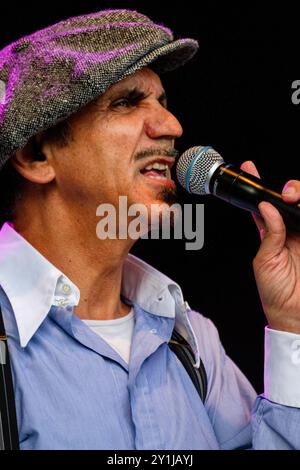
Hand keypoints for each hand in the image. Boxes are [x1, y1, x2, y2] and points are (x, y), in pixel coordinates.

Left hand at [240, 161, 299, 332]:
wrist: (294, 315)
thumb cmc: (275, 292)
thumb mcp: (265, 260)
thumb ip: (269, 233)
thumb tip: (267, 208)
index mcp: (273, 234)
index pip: (266, 204)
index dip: (259, 186)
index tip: (249, 168)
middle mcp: (292, 231)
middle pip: (293, 200)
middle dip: (290, 189)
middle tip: (286, 192)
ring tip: (293, 196)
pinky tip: (299, 208)